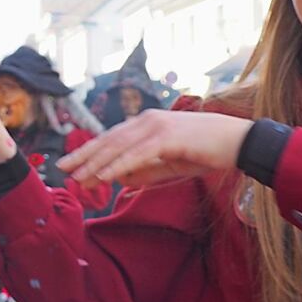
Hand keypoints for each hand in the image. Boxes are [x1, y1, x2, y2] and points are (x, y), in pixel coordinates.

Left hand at [57, 109, 252, 187]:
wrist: (239, 142)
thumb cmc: (206, 152)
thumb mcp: (170, 164)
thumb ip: (146, 171)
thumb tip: (121, 181)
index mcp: (146, 124)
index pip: (111, 139)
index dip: (89, 152)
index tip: (70, 165)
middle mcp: (148, 121)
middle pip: (109, 140)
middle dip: (84, 156)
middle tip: (62, 170)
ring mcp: (157, 127)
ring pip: (119, 147)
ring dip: (96, 163)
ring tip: (78, 177)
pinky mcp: (168, 137)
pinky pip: (137, 154)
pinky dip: (119, 165)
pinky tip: (104, 176)